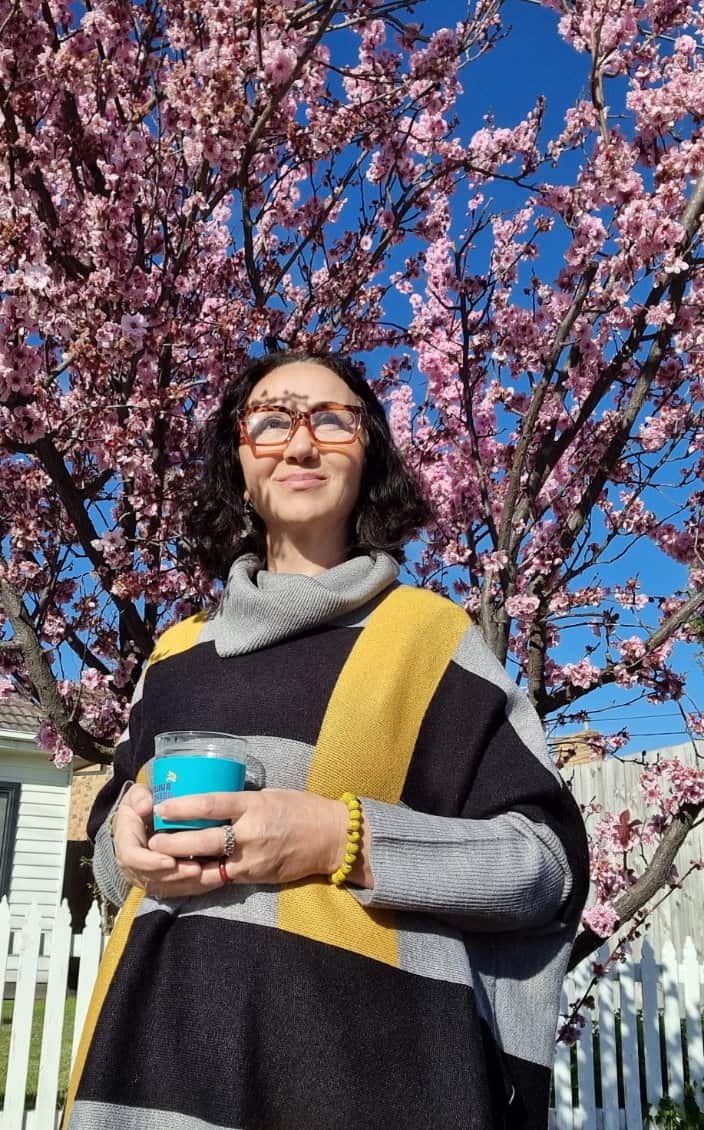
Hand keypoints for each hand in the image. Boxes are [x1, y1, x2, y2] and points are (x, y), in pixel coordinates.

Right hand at [111, 783, 204, 896]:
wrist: (147, 818)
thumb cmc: (145, 803)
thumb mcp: (139, 794)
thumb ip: (140, 797)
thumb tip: (146, 806)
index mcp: (125, 841)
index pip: (131, 857)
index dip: (150, 862)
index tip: (170, 860)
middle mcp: (133, 863)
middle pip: (151, 877)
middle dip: (174, 876)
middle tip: (197, 870)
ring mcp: (147, 875)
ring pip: (166, 887)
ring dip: (188, 883)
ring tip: (210, 875)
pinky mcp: (162, 882)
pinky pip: (178, 889)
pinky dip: (196, 886)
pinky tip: (215, 879)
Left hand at [148, 788, 372, 888]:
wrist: (331, 837)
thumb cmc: (301, 808)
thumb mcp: (269, 796)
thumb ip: (242, 804)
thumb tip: (212, 807)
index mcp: (254, 805)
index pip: (212, 804)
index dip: (184, 807)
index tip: (162, 808)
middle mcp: (251, 832)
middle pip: (205, 840)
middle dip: (175, 842)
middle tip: (153, 842)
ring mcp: (254, 858)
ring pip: (212, 863)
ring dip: (186, 862)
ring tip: (164, 860)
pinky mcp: (257, 876)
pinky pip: (227, 874)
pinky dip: (209, 872)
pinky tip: (191, 870)